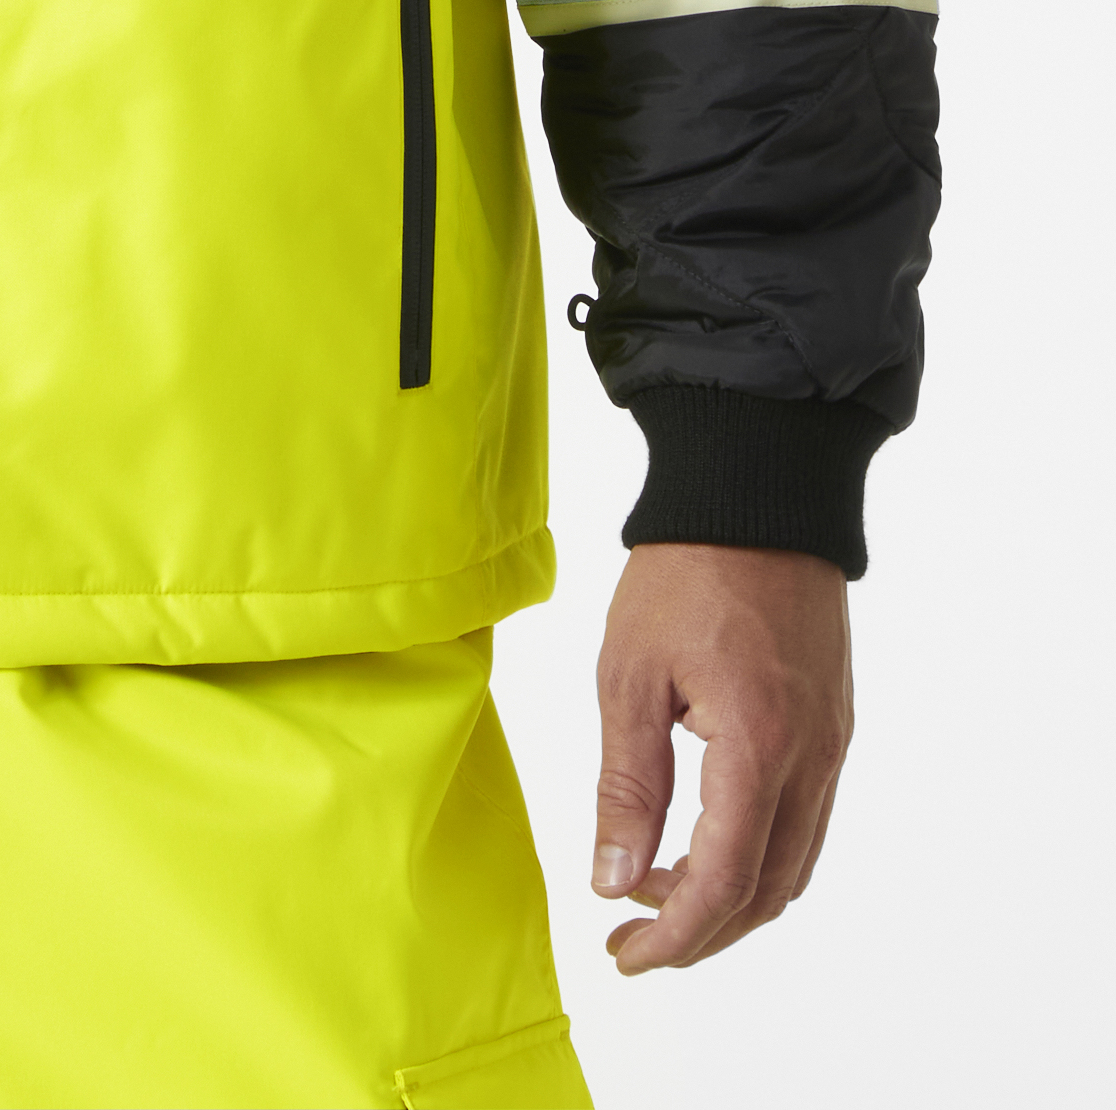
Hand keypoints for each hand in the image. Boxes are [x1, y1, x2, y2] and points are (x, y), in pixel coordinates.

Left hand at [591, 543, 852, 973]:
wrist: (757, 490)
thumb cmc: (685, 570)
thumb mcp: (631, 674)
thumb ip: (627, 785)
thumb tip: (613, 880)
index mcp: (760, 747)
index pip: (725, 883)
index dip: (675, 935)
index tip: (625, 954)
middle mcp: (812, 758)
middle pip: (768, 891)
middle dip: (701, 931)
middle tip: (633, 939)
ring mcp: (831, 743)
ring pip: (792, 862)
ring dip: (731, 897)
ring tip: (655, 892)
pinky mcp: (832, 724)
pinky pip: (804, 819)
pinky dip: (756, 852)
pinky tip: (700, 840)